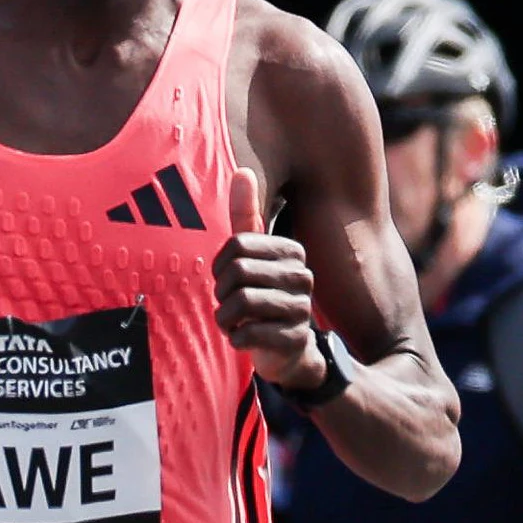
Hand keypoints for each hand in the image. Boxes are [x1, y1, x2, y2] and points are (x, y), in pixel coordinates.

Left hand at [214, 169, 326, 387]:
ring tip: (234, 321)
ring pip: (241, 303)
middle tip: (228, 304)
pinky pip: (248, 333)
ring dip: (226, 317)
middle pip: (237, 273)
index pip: (237, 244)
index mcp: (292, 250)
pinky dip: (235, 338)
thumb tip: (243, 170)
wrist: (289, 352)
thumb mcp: (253, 256)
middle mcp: (302, 275)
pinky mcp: (295, 339)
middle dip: (221, 293)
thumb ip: (246, 216)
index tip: (226, 279)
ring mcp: (302, 308)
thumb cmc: (264, 297)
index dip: (220, 265)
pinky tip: (244, 338)